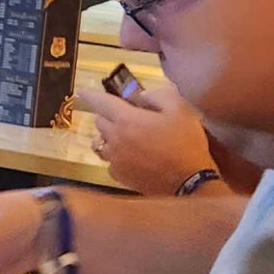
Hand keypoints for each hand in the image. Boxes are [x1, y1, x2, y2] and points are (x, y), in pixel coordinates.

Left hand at [73, 79, 213, 195]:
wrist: (191, 182)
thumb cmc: (186, 143)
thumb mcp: (179, 109)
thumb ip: (157, 95)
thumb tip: (141, 96)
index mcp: (127, 120)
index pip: (100, 102)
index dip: (90, 94)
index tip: (82, 91)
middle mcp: (115, 139)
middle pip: (100, 121)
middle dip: (110, 115)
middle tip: (130, 117)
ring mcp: (115, 159)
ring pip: (101, 142)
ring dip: (110, 136)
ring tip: (128, 138)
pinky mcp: (119, 176)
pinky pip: (110, 161)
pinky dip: (117, 156)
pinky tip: (133, 157)